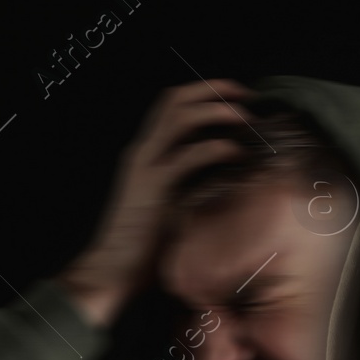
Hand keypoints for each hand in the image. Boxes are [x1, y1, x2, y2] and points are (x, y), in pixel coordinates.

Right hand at [57, 78, 257, 327]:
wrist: (114, 269)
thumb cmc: (146, 243)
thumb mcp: (173, 202)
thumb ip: (191, 182)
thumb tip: (227, 174)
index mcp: (147, 153)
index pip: (172, 106)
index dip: (204, 92)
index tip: (237, 96)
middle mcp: (143, 151)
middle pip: (174, 100)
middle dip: (212, 90)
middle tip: (245, 95)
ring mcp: (145, 166)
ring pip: (179, 118)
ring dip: (215, 111)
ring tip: (244, 116)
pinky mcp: (153, 187)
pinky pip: (187, 156)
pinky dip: (214, 148)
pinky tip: (234, 152)